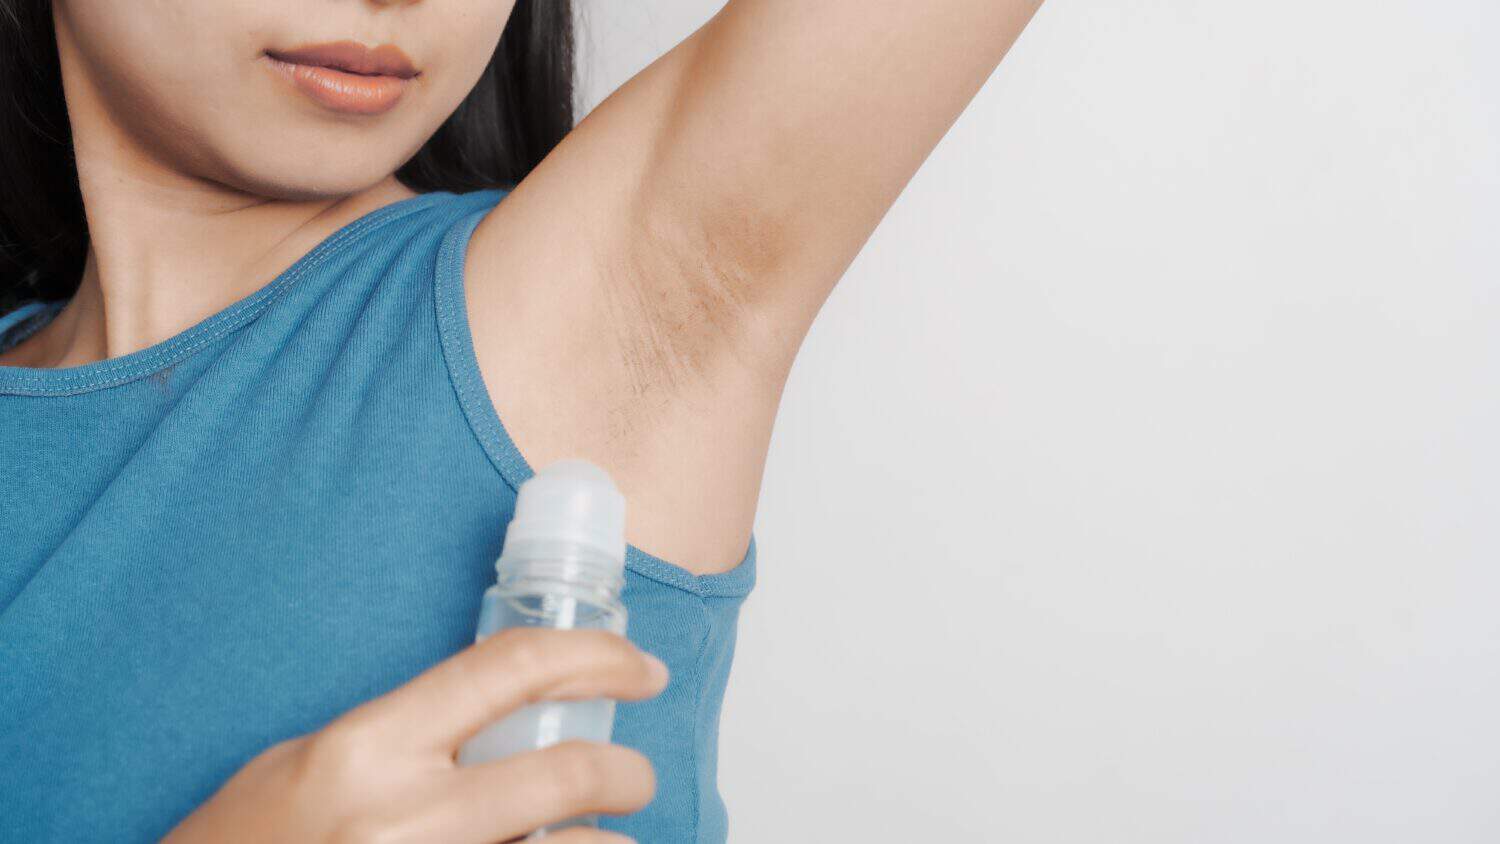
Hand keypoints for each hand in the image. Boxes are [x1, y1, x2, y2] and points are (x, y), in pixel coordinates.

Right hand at [162, 628, 668, 843]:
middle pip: (566, 772)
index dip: (594, 656)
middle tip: (634, 774)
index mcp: (366, 750)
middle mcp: (405, 818)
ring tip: (606, 839)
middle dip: (627, 770)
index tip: (639, 667)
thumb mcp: (305, 767)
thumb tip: (501, 714)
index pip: (509, 669)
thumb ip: (403, 735)